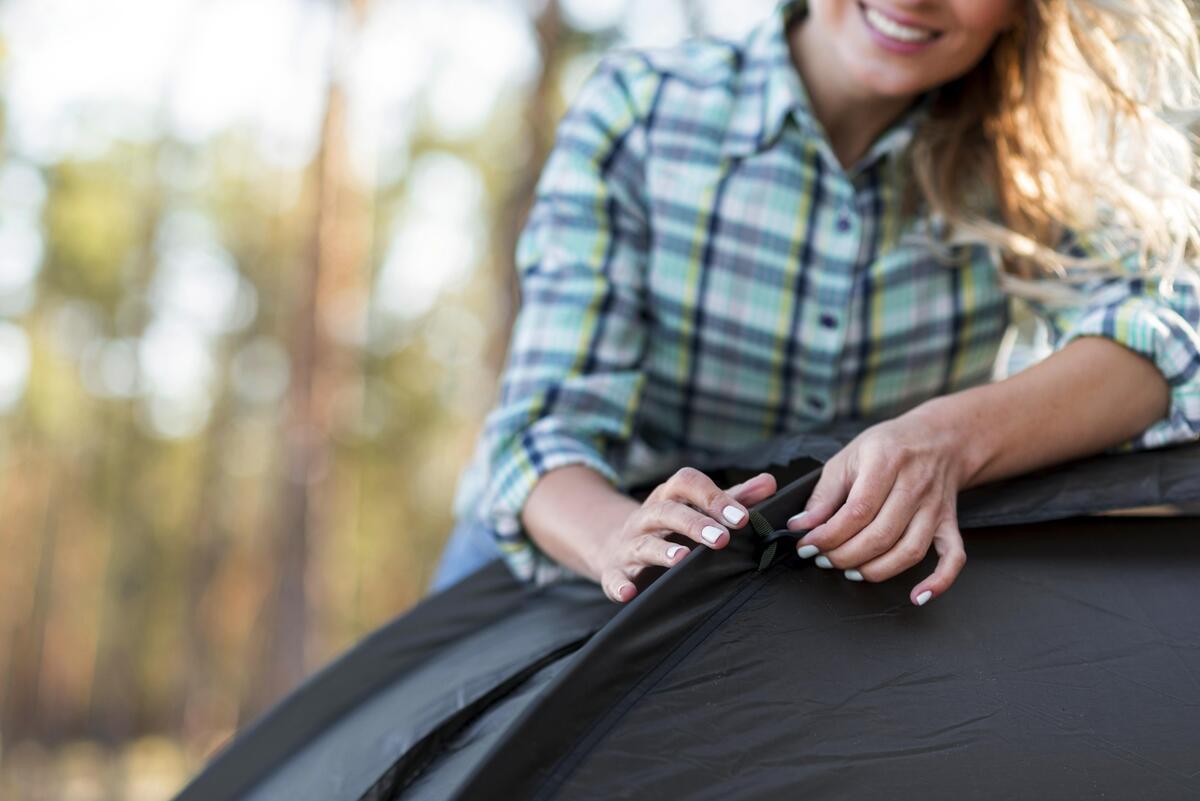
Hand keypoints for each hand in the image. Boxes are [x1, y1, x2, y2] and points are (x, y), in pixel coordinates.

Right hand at [593, 468, 777, 602]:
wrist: (615, 545)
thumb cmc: (669, 526)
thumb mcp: (697, 508)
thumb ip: (734, 498)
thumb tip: (771, 484)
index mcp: (669, 497)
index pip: (687, 483)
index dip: (713, 497)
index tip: (743, 516)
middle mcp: (647, 517)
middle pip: (666, 511)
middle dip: (693, 523)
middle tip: (722, 539)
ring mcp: (629, 544)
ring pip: (644, 543)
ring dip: (662, 551)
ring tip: (682, 559)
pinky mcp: (615, 571)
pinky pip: (613, 577)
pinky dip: (619, 585)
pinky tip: (629, 593)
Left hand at [786, 409, 970, 605]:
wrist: (939, 439)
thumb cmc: (888, 447)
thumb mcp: (848, 457)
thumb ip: (824, 493)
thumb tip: (800, 525)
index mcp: (886, 462)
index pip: (857, 511)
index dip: (828, 535)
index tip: (807, 545)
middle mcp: (915, 486)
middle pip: (881, 535)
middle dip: (845, 556)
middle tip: (823, 560)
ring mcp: (935, 508)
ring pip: (910, 551)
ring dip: (877, 570)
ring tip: (850, 571)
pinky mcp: (950, 524)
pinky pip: (952, 558)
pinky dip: (939, 581)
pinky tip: (917, 596)